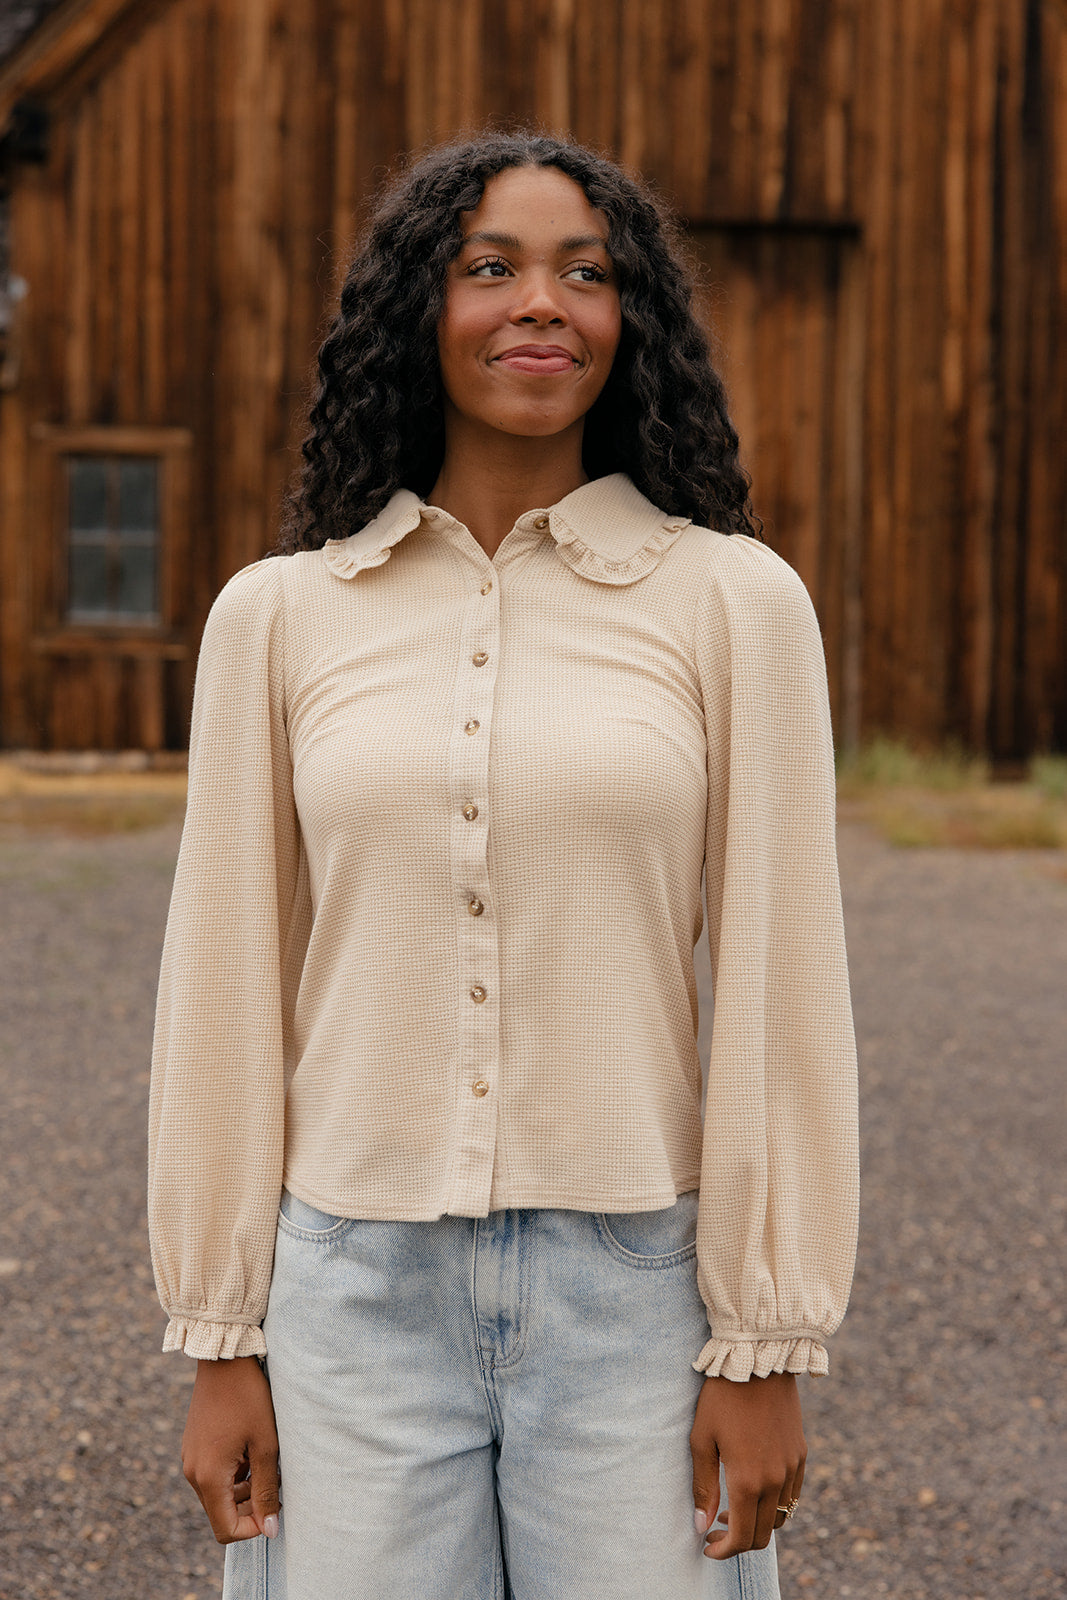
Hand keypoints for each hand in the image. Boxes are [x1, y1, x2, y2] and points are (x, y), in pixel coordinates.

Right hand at [181, 1355, 280, 1543]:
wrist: (225, 1359)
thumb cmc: (249, 1399)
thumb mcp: (266, 1445)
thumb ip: (266, 1490)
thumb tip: (270, 1530)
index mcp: (209, 1477)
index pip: (225, 1529)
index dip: (253, 1529)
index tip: (275, 1510)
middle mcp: (193, 1473)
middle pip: (221, 1513)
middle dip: (250, 1507)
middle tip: (275, 1483)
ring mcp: (190, 1458)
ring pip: (218, 1494)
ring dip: (243, 1490)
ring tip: (266, 1463)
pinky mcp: (193, 1446)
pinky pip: (212, 1475)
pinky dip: (233, 1474)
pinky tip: (251, 1450)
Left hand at [690, 1372, 805, 1558]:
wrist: (757, 1362)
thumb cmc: (722, 1398)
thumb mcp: (702, 1439)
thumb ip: (703, 1486)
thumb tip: (700, 1525)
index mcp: (748, 1480)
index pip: (741, 1537)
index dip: (723, 1550)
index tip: (707, 1545)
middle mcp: (775, 1480)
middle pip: (762, 1535)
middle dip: (738, 1541)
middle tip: (714, 1527)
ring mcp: (791, 1468)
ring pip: (779, 1517)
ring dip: (756, 1522)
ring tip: (731, 1507)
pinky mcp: (800, 1455)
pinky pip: (792, 1495)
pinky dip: (774, 1505)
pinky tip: (754, 1489)